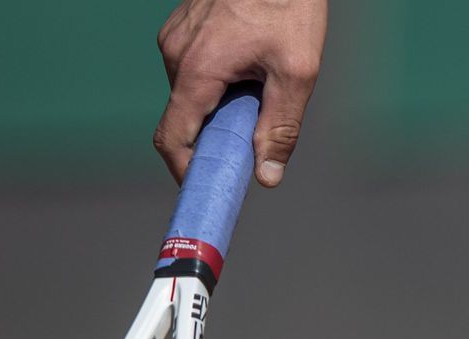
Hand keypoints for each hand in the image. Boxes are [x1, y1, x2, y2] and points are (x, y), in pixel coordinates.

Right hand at [155, 0, 328, 186]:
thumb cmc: (288, 4)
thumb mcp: (296, 73)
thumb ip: (281, 129)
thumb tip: (267, 176)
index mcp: (196, 69)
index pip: (172, 138)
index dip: (186, 173)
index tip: (205, 190)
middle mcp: (176, 53)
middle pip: (185, 120)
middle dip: (215, 140)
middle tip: (252, 144)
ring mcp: (176, 38)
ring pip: (191, 96)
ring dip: (220, 110)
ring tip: (258, 92)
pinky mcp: (184, 28)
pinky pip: (194, 72)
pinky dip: (218, 87)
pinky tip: (250, 71)